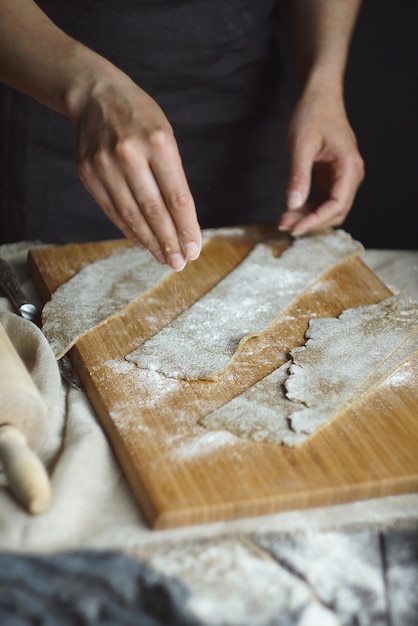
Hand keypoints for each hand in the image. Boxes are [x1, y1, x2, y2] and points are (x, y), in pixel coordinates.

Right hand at [73, 71, 200, 270]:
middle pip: (154, 210)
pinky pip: (112, 210)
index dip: (187, 228)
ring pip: (131, 215)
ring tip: (164, 259)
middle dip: (169, 241)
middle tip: (180, 263)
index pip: (177, 196)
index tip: (194, 249)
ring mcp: (104, 164)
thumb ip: (173, 176)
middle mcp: (129, 153)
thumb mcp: (165, 135)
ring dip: (150, 242)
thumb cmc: (140, 118)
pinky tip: (142, 243)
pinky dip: (128, 230)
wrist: (95, 95)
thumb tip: (183, 223)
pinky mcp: (87, 173)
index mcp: (158, 142)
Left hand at [278, 92, 364, 235]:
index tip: (295, 228)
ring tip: (284, 220)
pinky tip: (291, 210)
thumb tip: (293, 204)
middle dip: (310, 221)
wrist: (319, 96)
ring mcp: (342, 176)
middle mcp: (351, 175)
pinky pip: (323, 199)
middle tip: (284, 226)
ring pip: (328, 208)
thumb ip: (299, 176)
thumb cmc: (313, 114)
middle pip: (335, 211)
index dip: (316, 220)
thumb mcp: (302, 146)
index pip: (336, 204)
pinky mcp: (332, 176)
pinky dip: (308, 207)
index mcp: (349, 167)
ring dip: (308, 217)